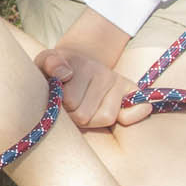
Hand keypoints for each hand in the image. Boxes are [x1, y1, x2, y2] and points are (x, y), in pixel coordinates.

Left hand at [33, 11, 149, 130]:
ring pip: (106, 118)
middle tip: (69, 109)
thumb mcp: (45, 63)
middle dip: (73, 116)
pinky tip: (115, 116)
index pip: (68, 101)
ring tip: (85, 111)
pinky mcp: (133, 91)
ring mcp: (119, 81)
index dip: (59, 107)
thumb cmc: (56, 71)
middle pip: (84, 115)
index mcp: (81, 65)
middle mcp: (103, 72)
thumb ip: (49, 63)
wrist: (77, 63)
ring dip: (93, 121)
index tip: (56, 100)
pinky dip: (129, 117)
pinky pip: (140, 109)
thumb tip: (64, 74)